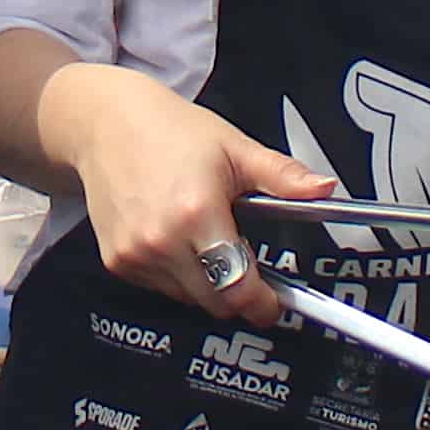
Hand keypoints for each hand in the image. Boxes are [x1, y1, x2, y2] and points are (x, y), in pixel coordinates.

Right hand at [38, 61, 340, 325]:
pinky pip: (161, 289)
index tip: (274, 305)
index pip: (237, 286)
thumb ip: (282, 175)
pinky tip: (177, 240)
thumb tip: (325, 188)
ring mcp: (136, 255)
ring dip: (208, 284)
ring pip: (188, 299)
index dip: (262, 304)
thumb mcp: (235, 148)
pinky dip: (178, 276)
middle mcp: (162, 242)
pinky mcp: (116, 261)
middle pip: (216, 302)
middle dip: (239, 293)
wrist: (104, 125)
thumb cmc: (171, 131)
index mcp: (197, 213)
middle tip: (247, 263)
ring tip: (208, 241)